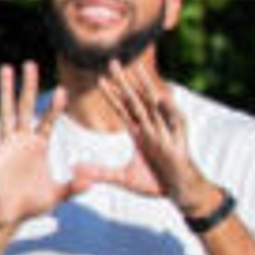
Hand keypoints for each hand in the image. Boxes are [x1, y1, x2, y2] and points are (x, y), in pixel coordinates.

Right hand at [0, 60, 154, 227]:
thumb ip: (75, 186)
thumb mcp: (59, 195)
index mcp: (39, 145)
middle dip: (28, 86)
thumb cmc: (34, 203)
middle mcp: (21, 140)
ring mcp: (4, 146)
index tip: (64, 90)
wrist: (9, 216)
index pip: (48, 121)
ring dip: (5, 92)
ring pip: (6, 113)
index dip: (55, 107)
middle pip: (26, 107)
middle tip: (30, 64)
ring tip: (5, 69)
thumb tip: (91, 180)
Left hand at [98, 51, 207, 213]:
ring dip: (145, 87)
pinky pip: (176, 121)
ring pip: (154, 105)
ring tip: (136, 70)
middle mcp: (152, 128)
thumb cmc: (154, 183)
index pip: (124, 109)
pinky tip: (160, 96)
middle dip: (125, 81)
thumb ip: (100, 172)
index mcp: (141, 134)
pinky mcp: (178, 141)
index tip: (99, 79)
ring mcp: (166, 133)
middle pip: (136, 100)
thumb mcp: (122, 178)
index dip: (112, 94)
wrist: (179, 193)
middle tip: (112, 62)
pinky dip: (169, 108)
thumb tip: (76, 169)